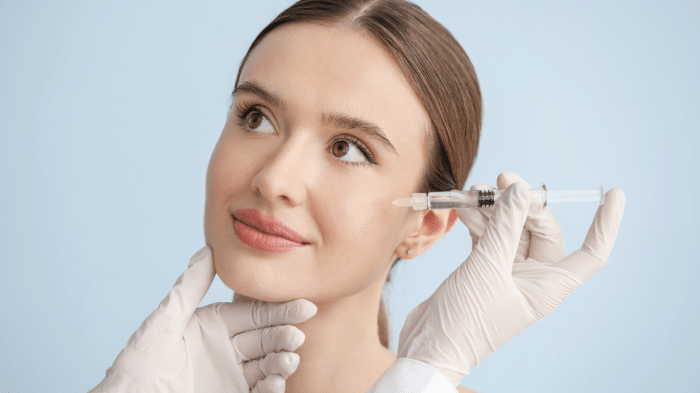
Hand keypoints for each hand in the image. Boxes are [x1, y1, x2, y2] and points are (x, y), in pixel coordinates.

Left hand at [89, 246, 316, 392]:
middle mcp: (226, 350)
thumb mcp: (164, 321)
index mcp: (214, 326)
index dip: (279, 310)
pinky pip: (259, 392)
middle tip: (296, 336)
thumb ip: (190, 286)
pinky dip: (272, 388)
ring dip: (282, 362)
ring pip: (267, 365)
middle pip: (266, 339)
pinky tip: (276, 383)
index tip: (304, 305)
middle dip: (284, 336)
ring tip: (288, 360)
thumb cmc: (139, 365)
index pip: (254, 314)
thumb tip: (209, 250)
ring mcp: (230, 376)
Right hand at [396, 172, 624, 385]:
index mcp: (548, 286)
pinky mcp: (482, 266)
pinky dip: (478, 219)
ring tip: (475, 191)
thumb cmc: (465, 321)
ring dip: (494, 207)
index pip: (591, 254)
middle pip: (542, 229)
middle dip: (524, 203)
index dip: (605, 225)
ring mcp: (507, 271)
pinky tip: (463, 204)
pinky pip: (488, 234)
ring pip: (511, 228)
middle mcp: (533, 278)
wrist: (429, 346)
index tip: (615, 194)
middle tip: (503, 181)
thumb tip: (519, 191)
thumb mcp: (487, 269)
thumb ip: (504, 227)